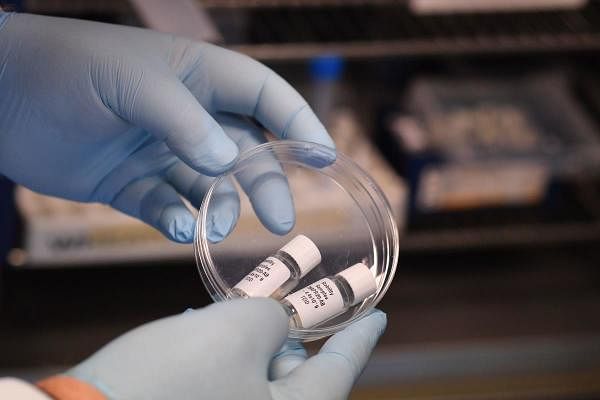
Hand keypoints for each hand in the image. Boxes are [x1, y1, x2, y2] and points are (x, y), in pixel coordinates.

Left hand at [0, 12, 332, 242]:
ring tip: (215, 227)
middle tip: (278, 219)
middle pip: (246, 151)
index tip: (324, 158)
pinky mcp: (133, 183)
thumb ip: (184, 122)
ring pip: (210, 186)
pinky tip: (175, 227)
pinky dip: (176, 220)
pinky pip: (168, 206)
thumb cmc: (68, 70)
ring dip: (220, 208)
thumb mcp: (133, 84)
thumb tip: (228, 164)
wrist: (0, 98)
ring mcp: (162, 151)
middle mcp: (189, 116)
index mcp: (199, 76)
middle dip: (265, 183)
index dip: (297, 123)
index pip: (264, 96)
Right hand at [67, 298, 385, 399]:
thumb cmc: (167, 382)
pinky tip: (198, 335)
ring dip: (247, 344)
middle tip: (284, 300)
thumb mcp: (235, 333)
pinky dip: (221, 360)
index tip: (379, 314)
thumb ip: (274, 319)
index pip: (342, 369)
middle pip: (297, 376)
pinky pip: (225, 388)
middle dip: (288, 333)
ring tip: (231, 313)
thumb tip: (280, 322)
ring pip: (257, 380)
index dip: (361, 335)